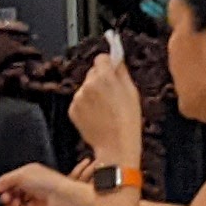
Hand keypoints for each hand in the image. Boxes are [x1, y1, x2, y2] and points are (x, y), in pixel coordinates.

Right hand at [0, 165, 90, 205]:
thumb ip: (5, 181)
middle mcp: (28, 186)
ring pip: (12, 203)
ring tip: (16, 205)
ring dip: (11, 205)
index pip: (7, 180)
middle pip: (8, 192)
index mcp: (26, 173)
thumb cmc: (47, 182)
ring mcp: (31, 198)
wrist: (62, 198)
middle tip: (6, 199)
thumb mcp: (22, 175)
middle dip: (4, 196)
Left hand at [72, 53, 142, 167]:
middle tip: (111, 96)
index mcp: (104, 77)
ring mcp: (78, 98)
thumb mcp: (132, 92)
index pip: (101, 58)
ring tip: (105, 110)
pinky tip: (97, 117)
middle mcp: (88, 85)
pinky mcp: (72, 110)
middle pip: (92, 73)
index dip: (108, 66)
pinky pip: (79, 101)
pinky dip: (86, 107)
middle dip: (100, 80)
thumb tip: (116, 59)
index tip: (112, 73)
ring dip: (92, 95)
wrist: (115, 147)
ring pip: (85, 88)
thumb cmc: (128, 121)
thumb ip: (122, 72)